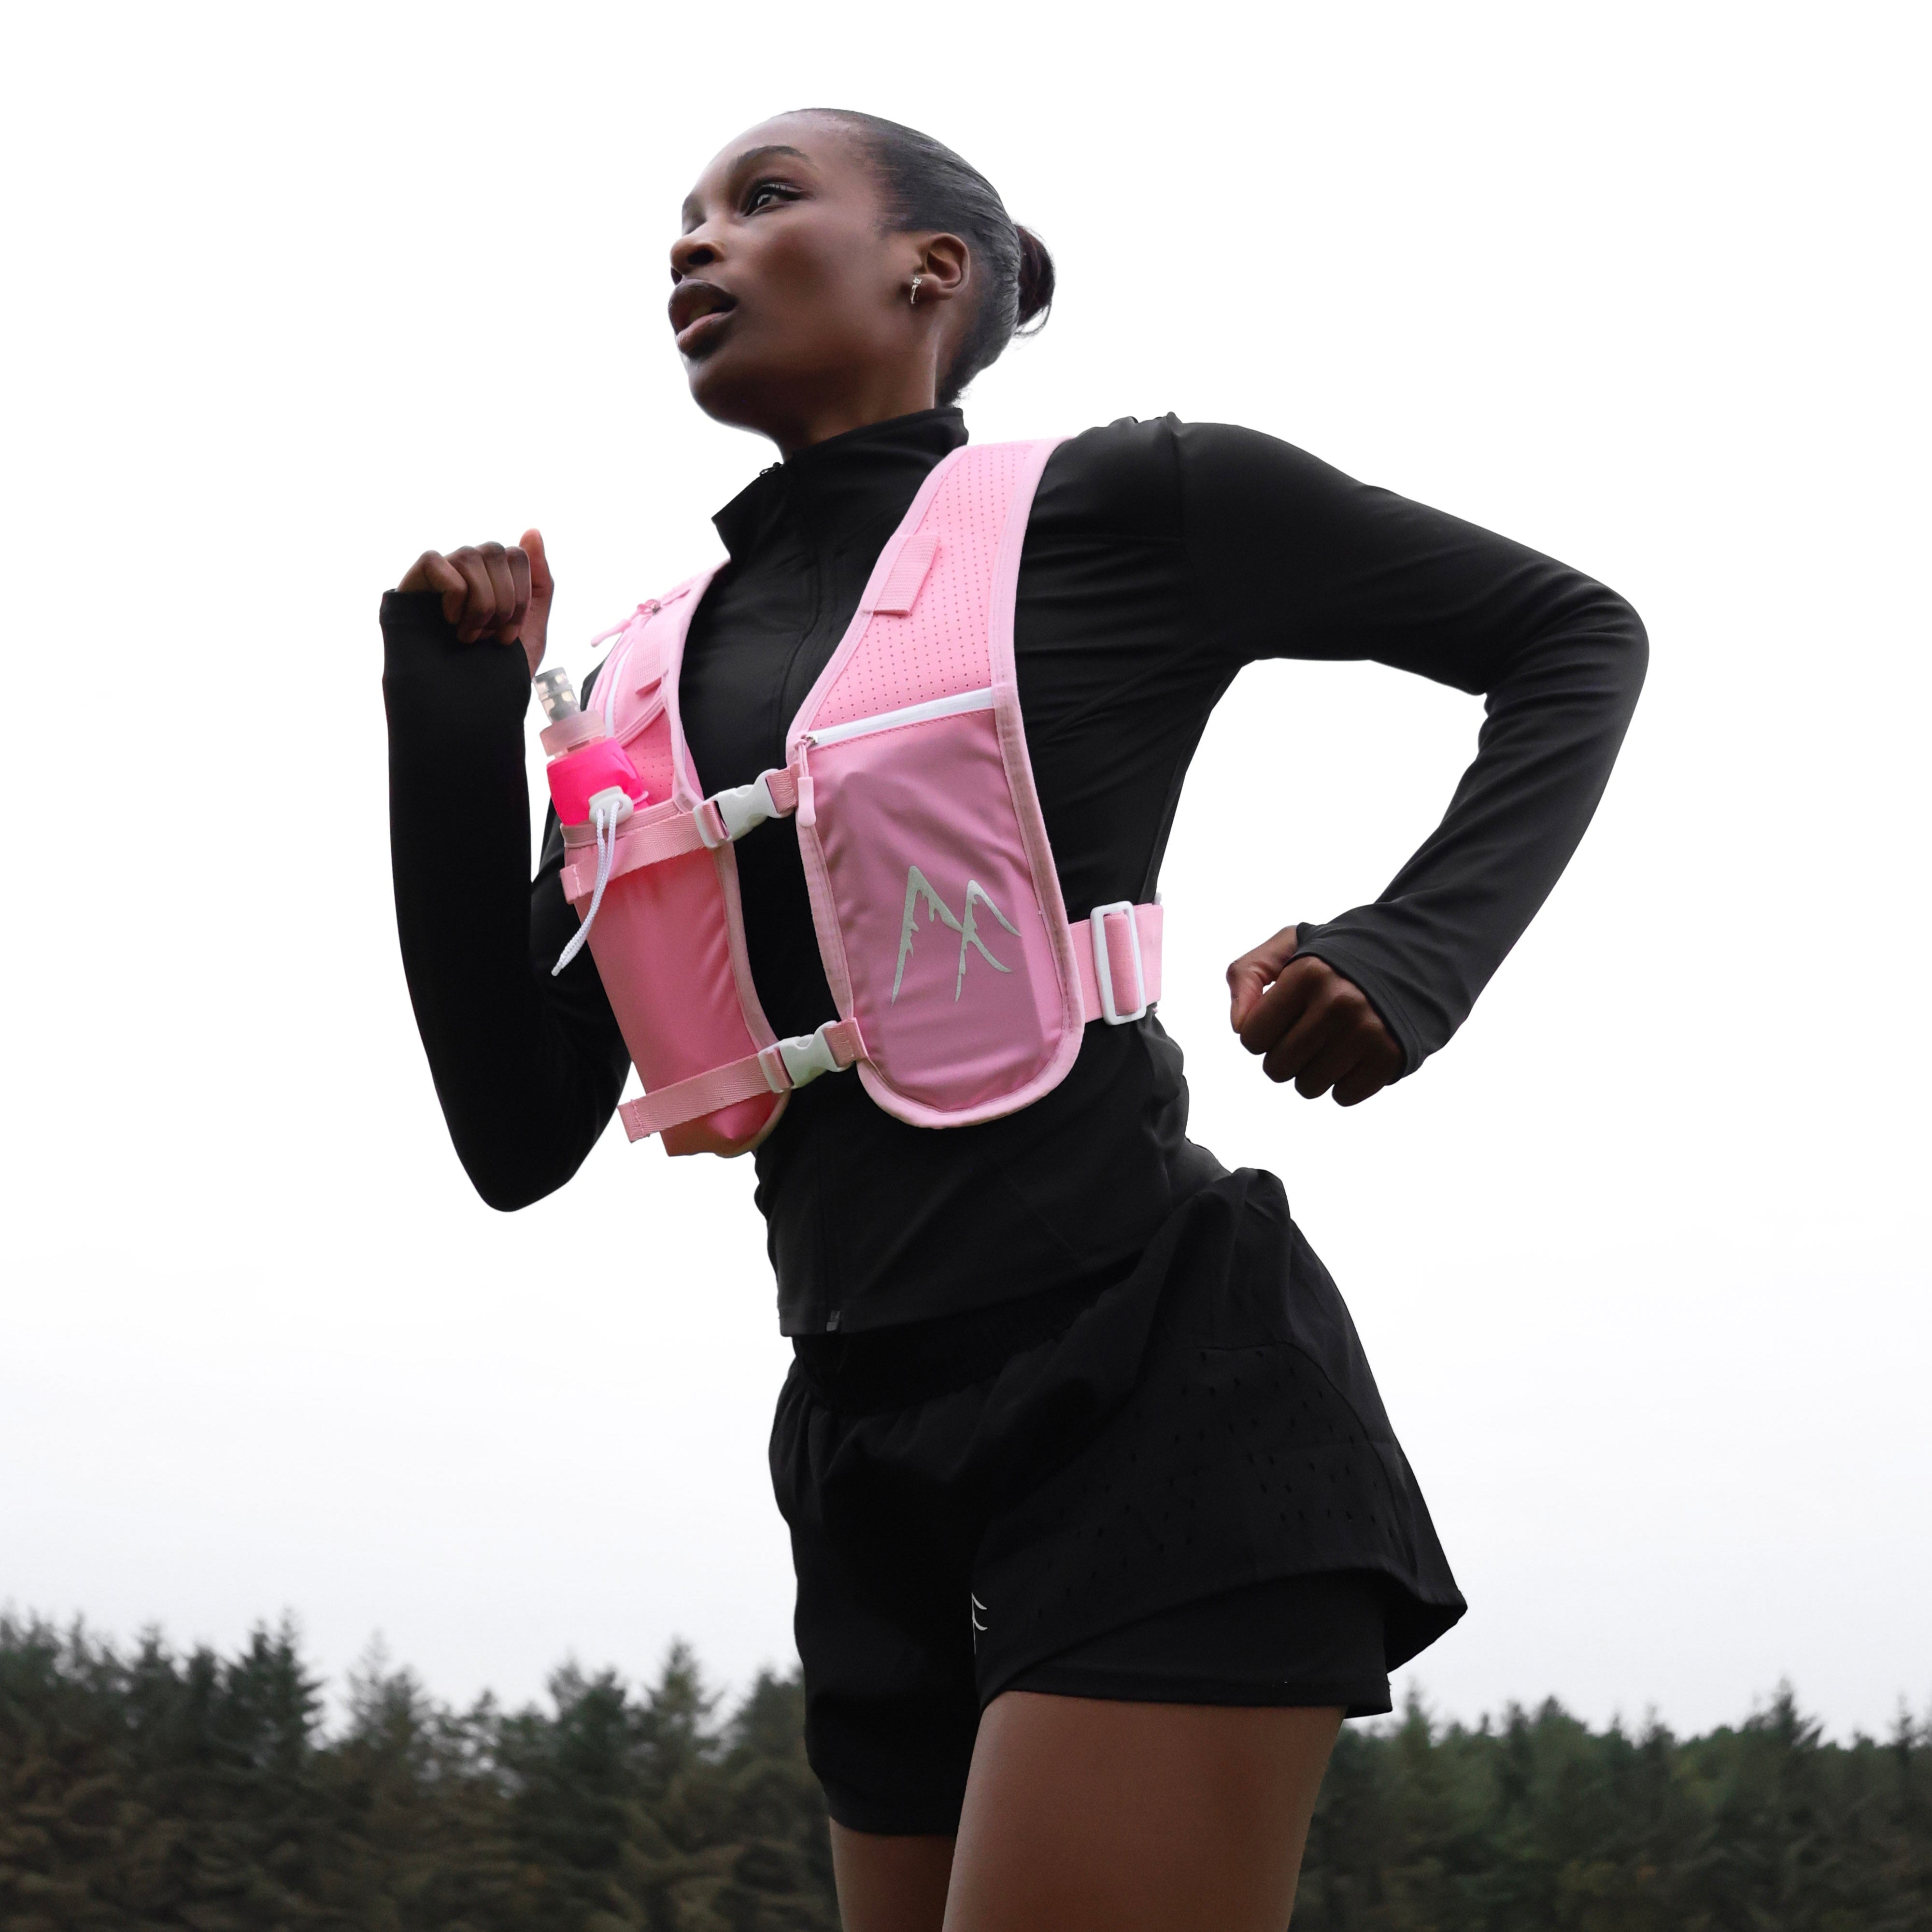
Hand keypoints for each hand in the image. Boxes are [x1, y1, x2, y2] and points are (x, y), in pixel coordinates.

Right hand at [398, 528, 553, 677]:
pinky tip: (449, 621)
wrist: (461, 703)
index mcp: (494, 577)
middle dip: (504, 603)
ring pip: (471, 555)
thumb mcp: (530, 627)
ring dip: (481, 604)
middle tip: (491, 638)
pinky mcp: (415, 579)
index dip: (522, 596)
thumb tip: (532, 531)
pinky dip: (453, 595)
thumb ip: (539, 581)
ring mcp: (441, 571)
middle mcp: (467, 568)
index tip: (510, 635)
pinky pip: (439, 562)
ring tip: (470, 636)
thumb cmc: (493, 667)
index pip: (518, 555)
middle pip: (497, 551)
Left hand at [1227, 925, 1403, 1105]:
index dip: (1261, 1032)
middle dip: (1284, 1055)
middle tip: (1307, 1032)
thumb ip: (1247, 974)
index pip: (1251, 1036)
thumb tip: (1238, 1025)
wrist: (1414, 958)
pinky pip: (1343, 1097)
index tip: (1281, 1018)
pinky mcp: (1390, 1057)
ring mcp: (1368, 1032)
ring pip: (1307, 1087)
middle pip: (1276, 1068)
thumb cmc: (1340, 958)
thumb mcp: (1290, 945)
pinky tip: (1354, 1054)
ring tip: (1331, 1042)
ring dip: (1312, 1072)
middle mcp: (1339, 1003)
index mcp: (1308, 974)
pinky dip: (1343, 1083)